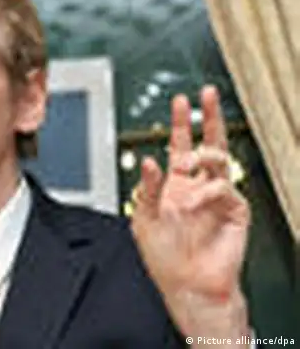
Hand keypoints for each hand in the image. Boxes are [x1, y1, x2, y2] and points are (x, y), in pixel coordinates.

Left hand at [131, 86, 250, 343]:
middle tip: (206, 94)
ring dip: (203, 154)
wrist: (188, 284)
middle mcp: (197, 186)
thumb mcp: (143, 219)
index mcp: (175, 185)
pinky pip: (224, 188)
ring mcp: (217, 196)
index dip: (180, 123)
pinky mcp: (235, 209)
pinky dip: (206, 191)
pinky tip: (193, 202)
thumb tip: (149, 161)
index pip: (180, 146)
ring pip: (220, 159)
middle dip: (207, 117)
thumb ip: (146, 190)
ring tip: (188, 161)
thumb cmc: (164, 255)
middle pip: (207, 142)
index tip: (179, 100)